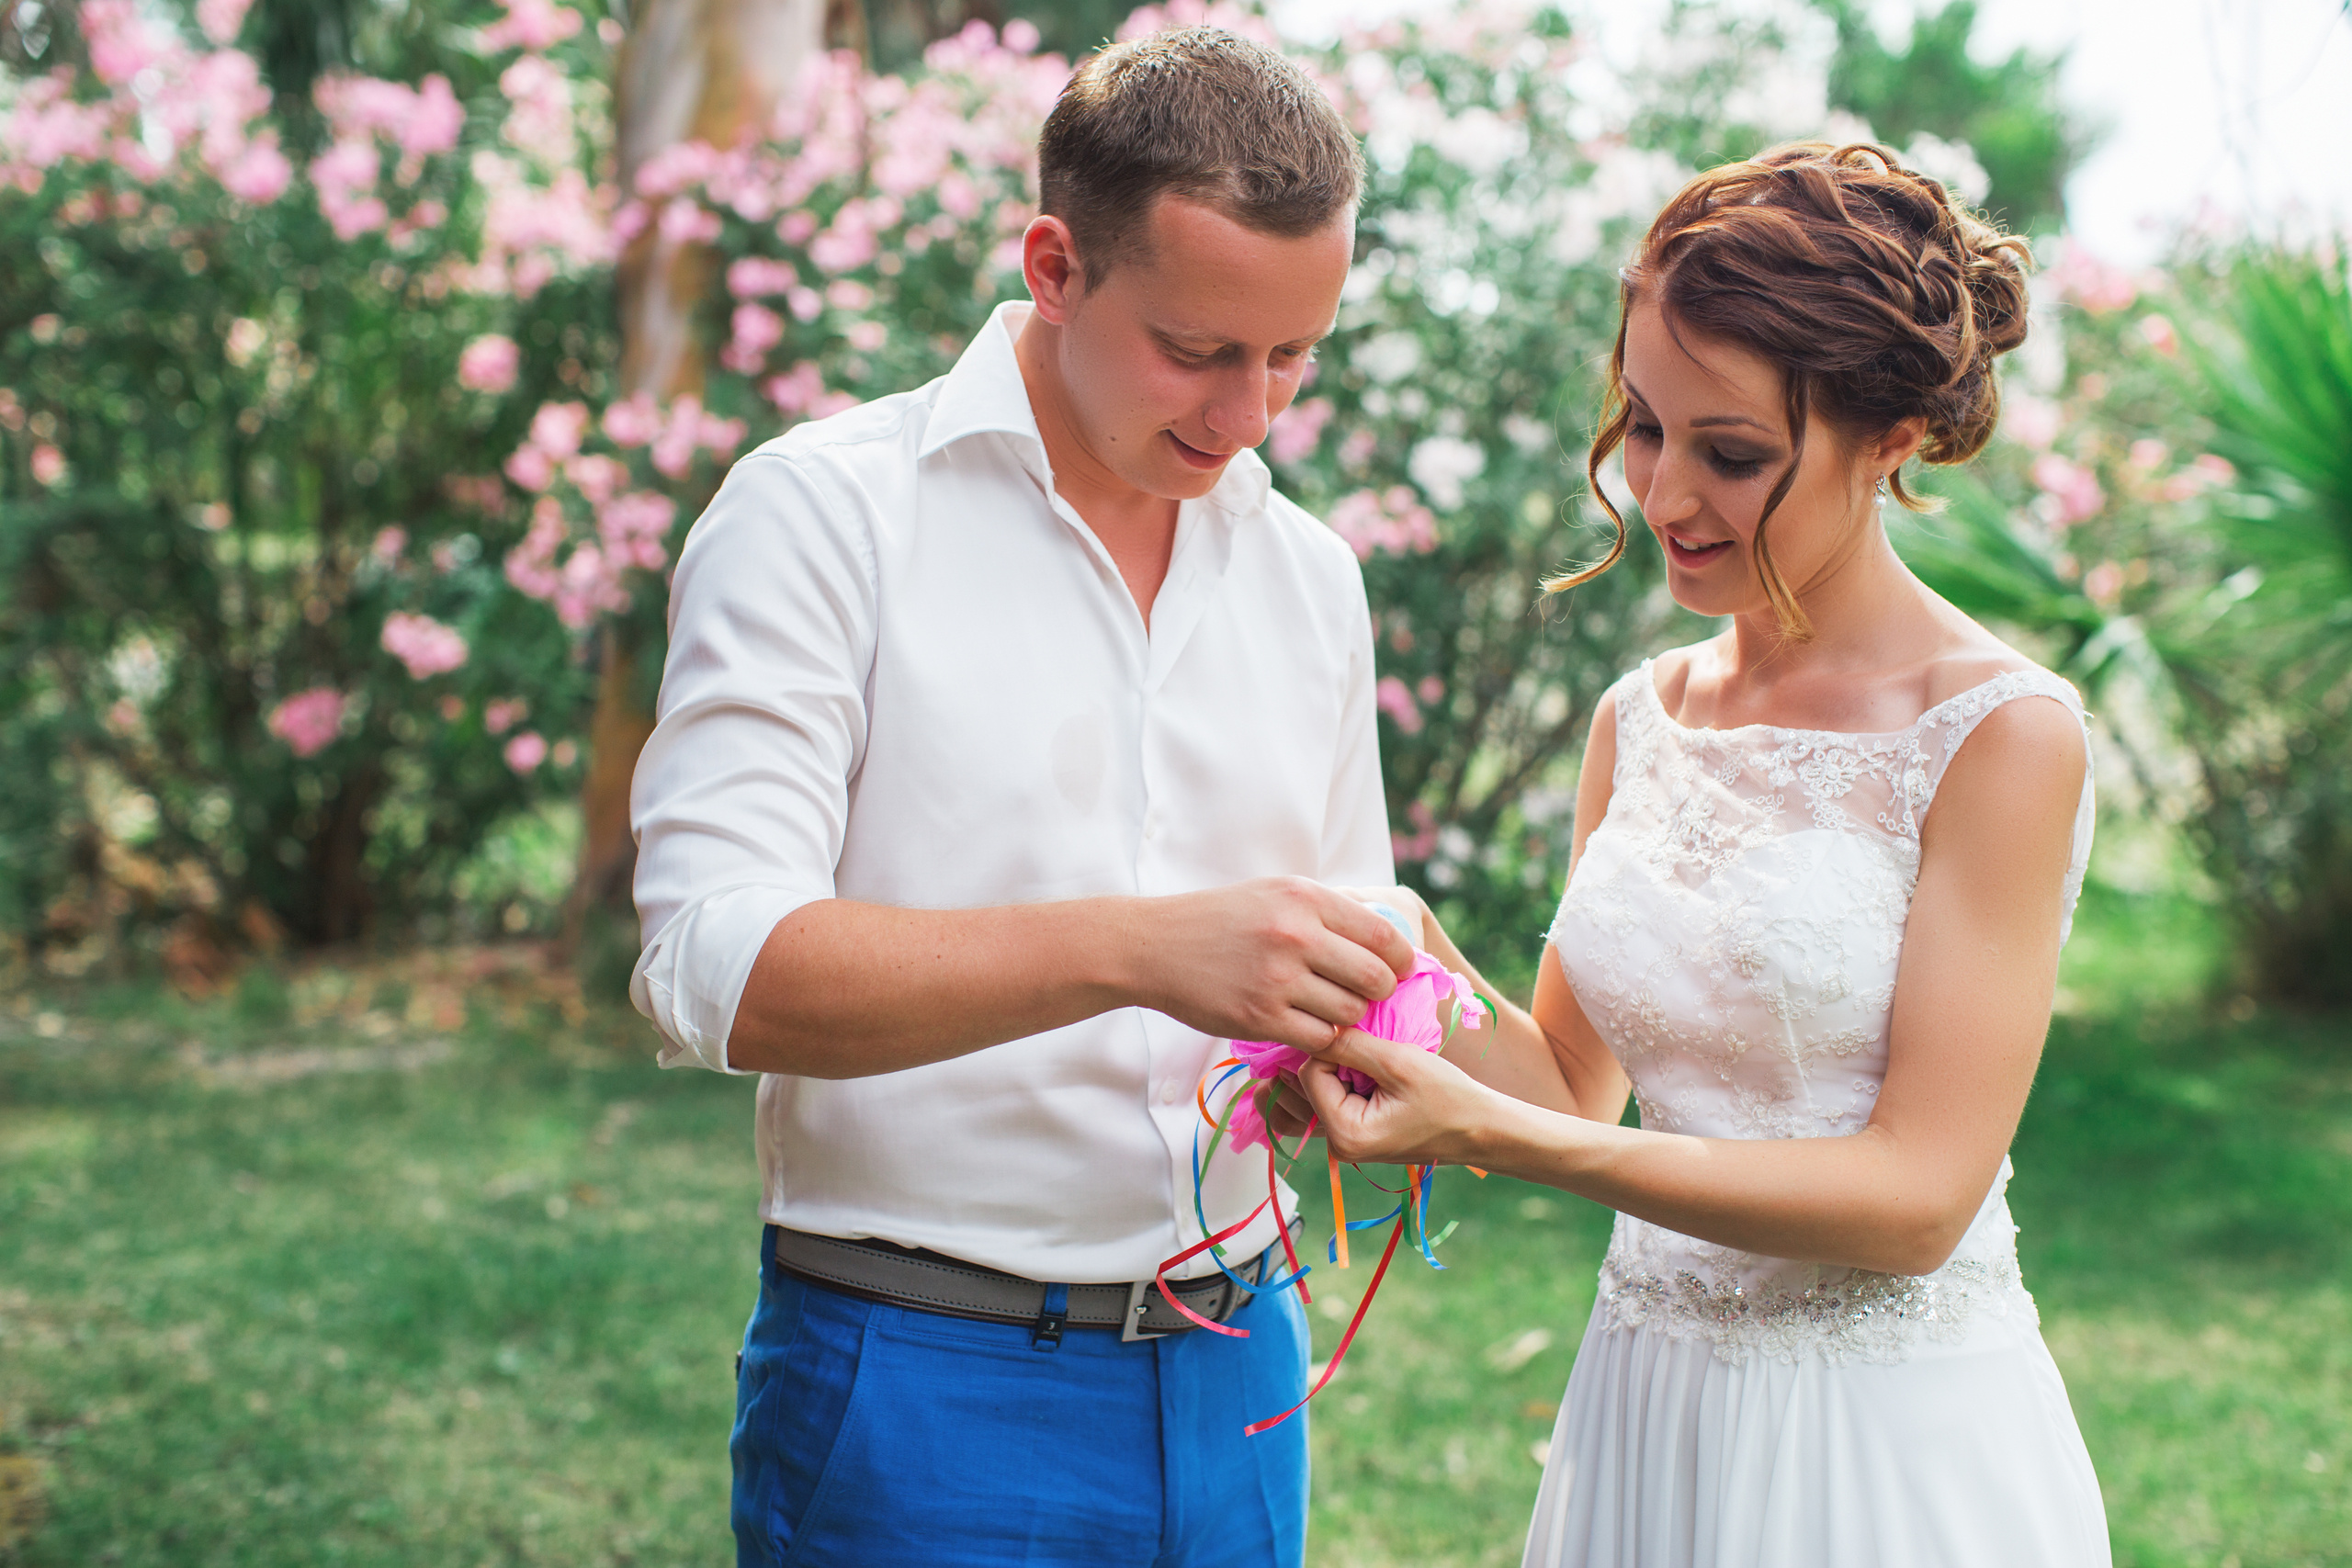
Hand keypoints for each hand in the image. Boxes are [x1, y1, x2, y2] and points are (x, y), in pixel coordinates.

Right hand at [1133, 877, 1415, 1053]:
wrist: (1154, 946)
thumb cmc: (1219, 919)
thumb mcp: (1274, 893)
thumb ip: (1325, 911)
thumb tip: (1384, 938)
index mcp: (1304, 899)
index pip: (1382, 934)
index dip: (1401, 959)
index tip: (1398, 970)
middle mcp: (1295, 936)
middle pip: (1375, 978)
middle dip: (1381, 992)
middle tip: (1368, 995)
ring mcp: (1277, 979)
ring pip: (1349, 1013)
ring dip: (1347, 1017)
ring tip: (1329, 1008)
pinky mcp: (1259, 1018)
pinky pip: (1318, 1038)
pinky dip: (1321, 1037)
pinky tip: (1306, 1025)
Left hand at [1295, 1025, 1497, 1166]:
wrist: (1479, 1128)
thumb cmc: (1447, 1096)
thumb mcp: (1399, 1062)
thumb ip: (1351, 1045)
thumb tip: (1311, 1027)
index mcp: (1345, 1135)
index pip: (1308, 1073)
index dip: (1333, 1047)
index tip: (1366, 1042)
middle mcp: (1336, 1145)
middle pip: (1303, 1085)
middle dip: (1329, 1060)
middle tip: (1369, 1053)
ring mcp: (1343, 1141)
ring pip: (1312, 1092)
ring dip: (1334, 1070)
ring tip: (1372, 1066)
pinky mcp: (1353, 1134)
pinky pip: (1327, 1101)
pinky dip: (1340, 1082)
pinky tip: (1368, 1075)